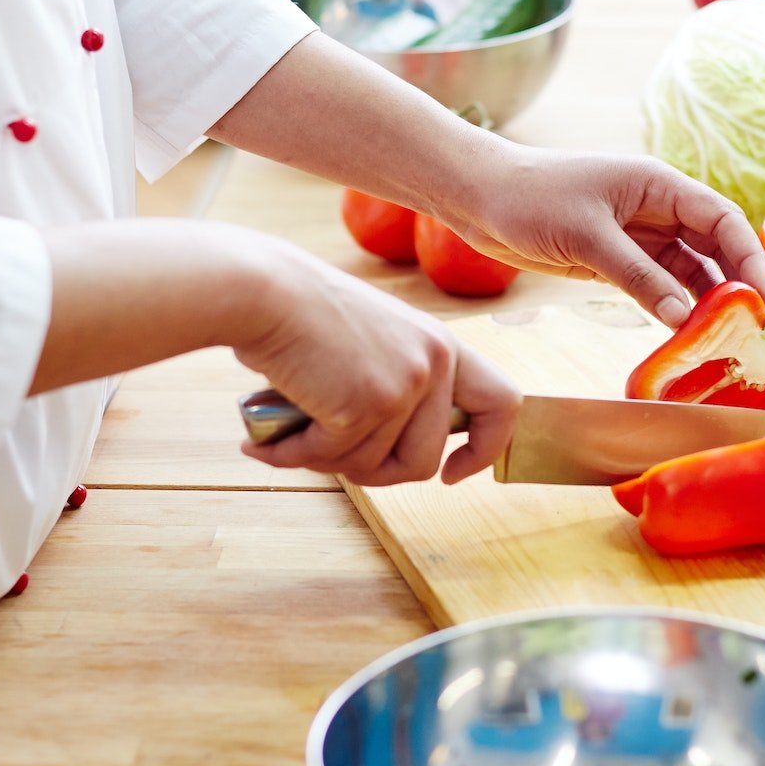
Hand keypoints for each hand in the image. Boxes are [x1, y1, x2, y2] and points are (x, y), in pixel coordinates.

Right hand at [234, 243, 518, 484]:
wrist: (263, 291)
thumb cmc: (300, 315)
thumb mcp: (373, 341)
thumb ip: (394, 386)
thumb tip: (382, 456)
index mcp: (441, 344)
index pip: (501, 404)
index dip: (484, 448)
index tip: (452, 473)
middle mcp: (433, 364)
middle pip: (423, 461)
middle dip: (375, 473)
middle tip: (332, 458)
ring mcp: (403, 386)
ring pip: (373, 467)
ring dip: (326, 461)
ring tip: (288, 436)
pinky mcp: (365, 406)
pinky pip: (333, 458)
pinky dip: (295, 455)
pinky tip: (265, 440)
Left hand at [441, 144, 764, 328]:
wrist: (478, 198)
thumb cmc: (531, 199)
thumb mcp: (588, 238)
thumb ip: (638, 276)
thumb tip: (684, 316)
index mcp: (659, 184)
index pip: (723, 218)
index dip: (749, 257)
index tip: (762, 299)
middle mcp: (656, 208)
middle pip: (714, 247)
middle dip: (735, 285)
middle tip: (750, 330)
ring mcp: (637, 235)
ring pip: (688, 270)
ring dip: (705, 303)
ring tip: (719, 342)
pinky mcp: (616, 259)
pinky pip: (658, 285)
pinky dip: (672, 308)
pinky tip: (682, 336)